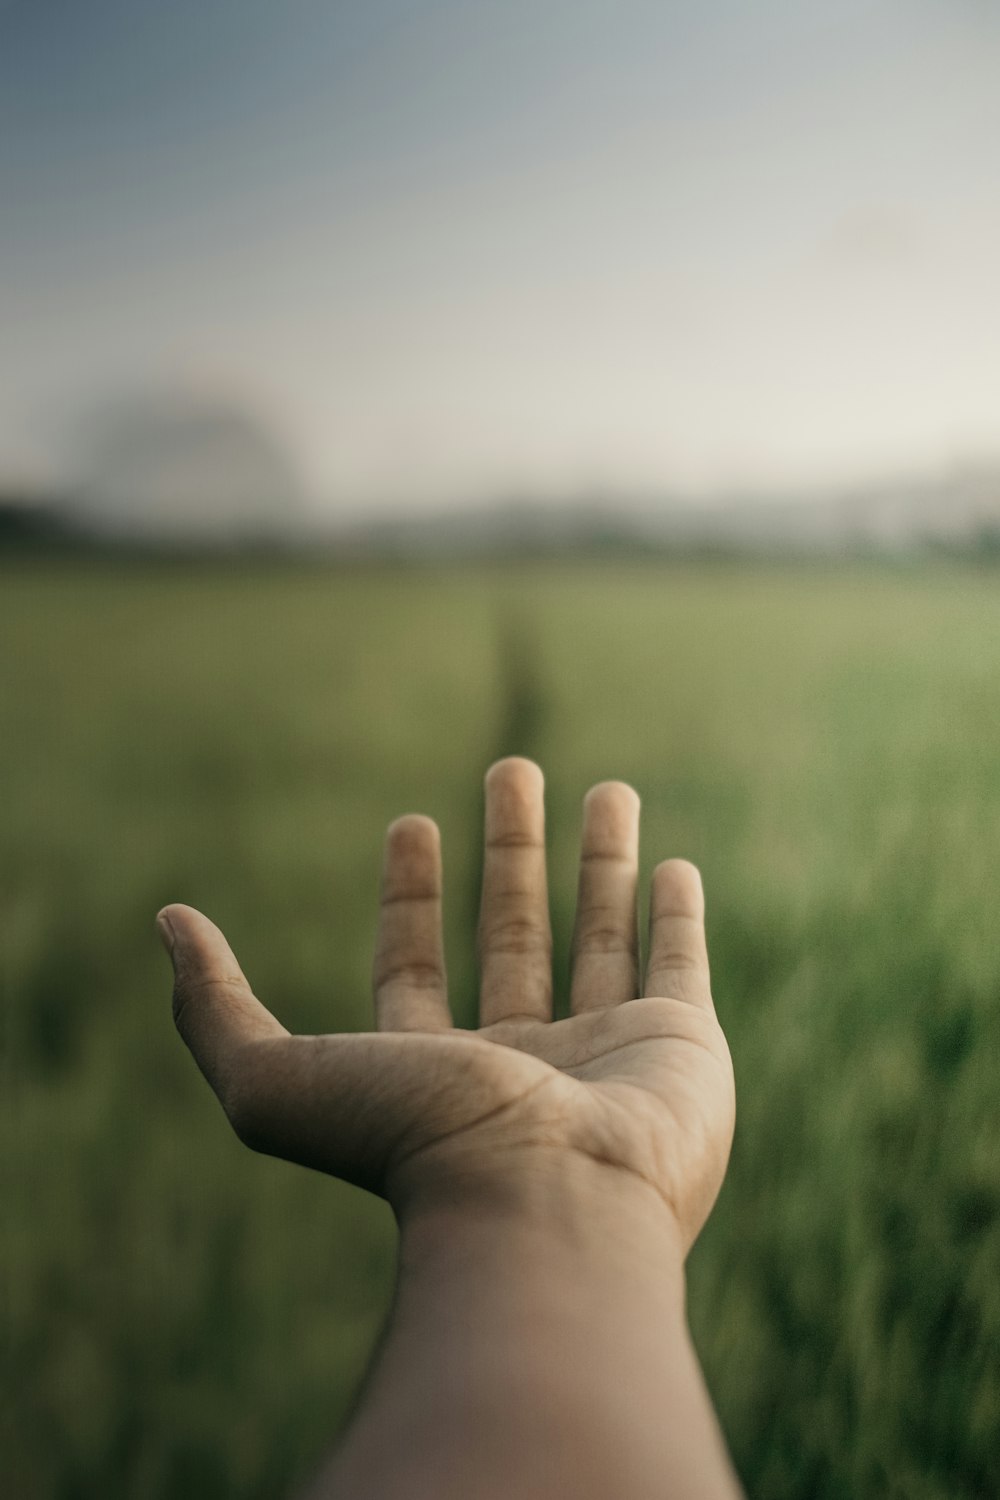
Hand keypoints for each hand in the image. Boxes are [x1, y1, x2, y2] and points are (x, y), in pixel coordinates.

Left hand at [159, 758, 734, 1251]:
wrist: (548, 1209)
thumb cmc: (414, 1146)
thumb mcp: (276, 1078)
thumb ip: (214, 1007)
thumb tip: (168, 921)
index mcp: (435, 1071)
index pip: (415, 965)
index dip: (408, 894)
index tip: (410, 822)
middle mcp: (524, 1062)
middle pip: (513, 933)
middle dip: (511, 849)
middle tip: (511, 767)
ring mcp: (607, 1053)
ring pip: (602, 935)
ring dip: (601, 861)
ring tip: (606, 788)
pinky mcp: (684, 1047)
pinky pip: (680, 964)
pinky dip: (677, 915)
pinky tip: (672, 865)